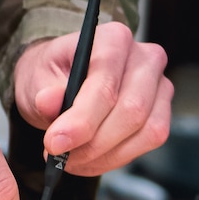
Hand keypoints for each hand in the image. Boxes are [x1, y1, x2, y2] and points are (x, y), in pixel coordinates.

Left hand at [12, 22, 171, 174]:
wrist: (63, 78)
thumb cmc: (52, 74)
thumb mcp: (36, 79)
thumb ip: (43, 92)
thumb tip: (48, 100)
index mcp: (113, 39)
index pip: (105, 84)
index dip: (81, 120)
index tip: (54, 143)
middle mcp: (144, 58)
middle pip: (131, 110)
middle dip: (93, 143)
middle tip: (59, 156)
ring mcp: (159, 85)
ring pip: (146, 131)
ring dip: (105, 155)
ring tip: (70, 160)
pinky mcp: (162, 111)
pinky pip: (149, 141)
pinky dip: (116, 157)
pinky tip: (89, 160)